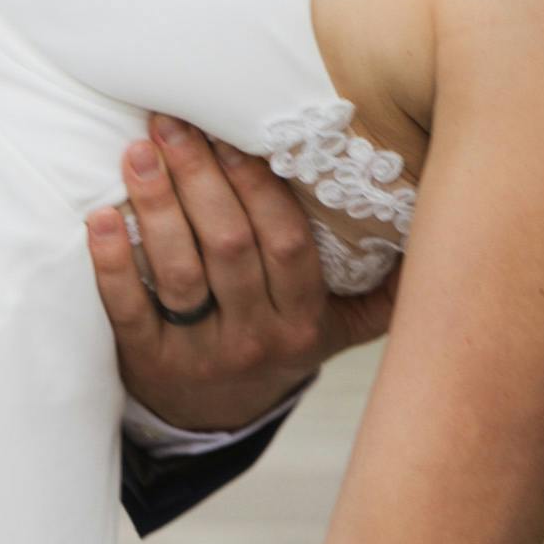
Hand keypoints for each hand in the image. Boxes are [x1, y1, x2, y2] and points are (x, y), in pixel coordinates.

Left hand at [84, 114, 381, 428]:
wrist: (218, 418)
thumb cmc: (280, 343)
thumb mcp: (343, 326)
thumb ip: (388, 285)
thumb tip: (446, 222)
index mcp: (304, 321)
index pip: (287, 245)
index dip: (258, 187)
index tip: (232, 135)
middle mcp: (256, 338)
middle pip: (230, 249)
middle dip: (201, 180)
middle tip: (173, 124)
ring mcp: (200, 354)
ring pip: (181, 273)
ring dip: (156, 207)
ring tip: (137, 153)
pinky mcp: (149, 363)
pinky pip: (129, 310)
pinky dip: (111, 263)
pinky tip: (98, 219)